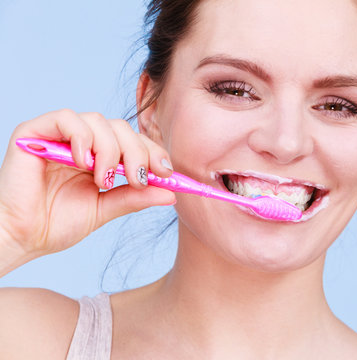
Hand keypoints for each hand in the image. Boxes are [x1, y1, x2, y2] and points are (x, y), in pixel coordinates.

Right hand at [0, 109, 175, 270]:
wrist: (22, 237)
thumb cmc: (56, 224)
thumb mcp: (105, 209)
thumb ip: (135, 197)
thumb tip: (171, 194)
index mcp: (99, 156)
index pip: (133, 141)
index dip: (152, 151)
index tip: (167, 172)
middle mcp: (82, 141)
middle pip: (121, 128)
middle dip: (137, 152)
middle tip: (139, 178)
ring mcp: (59, 135)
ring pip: (100, 121)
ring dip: (110, 150)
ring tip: (103, 179)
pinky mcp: (35, 131)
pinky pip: (67, 118)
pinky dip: (82, 139)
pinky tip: (83, 164)